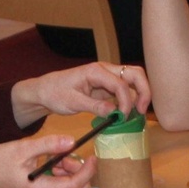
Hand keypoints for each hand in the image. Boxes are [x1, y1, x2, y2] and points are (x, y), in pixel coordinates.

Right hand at [0, 134, 94, 187]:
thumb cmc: (1, 160)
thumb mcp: (24, 147)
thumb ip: (49, 144)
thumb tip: (72, 142)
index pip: (75, 185)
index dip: (88, 171)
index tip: (92, 156)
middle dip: (81, 174)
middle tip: (68, 157)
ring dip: (73, 175)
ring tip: (57, 159)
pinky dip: (66, 177)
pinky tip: (53, 165)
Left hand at [11, 62, 150, 124]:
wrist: (45, 91)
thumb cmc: (55, 93)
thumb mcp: (72, 102)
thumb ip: (94, 107)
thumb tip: (115, 113)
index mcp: (95, 71)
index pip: (120, 83)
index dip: (126, 101)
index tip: (122, 117)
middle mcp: (104, 70)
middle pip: (134, 74)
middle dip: (143, 91)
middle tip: (141, 111)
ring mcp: (106, 77)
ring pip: (132, 80)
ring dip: (139, 94)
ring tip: (137, 113)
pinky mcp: (106, 86)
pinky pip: (124, 89)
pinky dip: (130, 99)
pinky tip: (128, 113)